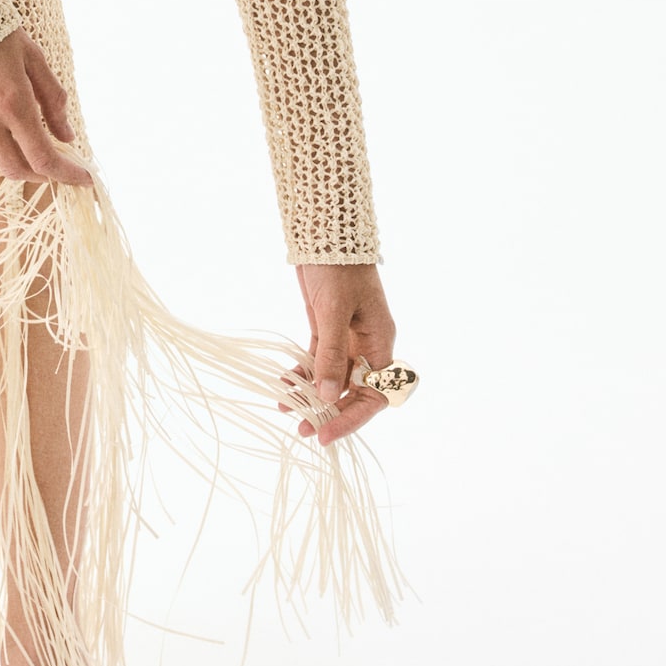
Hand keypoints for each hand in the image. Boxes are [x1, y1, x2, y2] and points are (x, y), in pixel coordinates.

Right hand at [0, 28, 93, 186]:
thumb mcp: (34, 59)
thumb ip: (53, 100)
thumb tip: (67, 136)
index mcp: (14, 101)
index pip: (43, 157)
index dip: (66, 174)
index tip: (84, 179)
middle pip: (16, 168)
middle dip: (40, 174)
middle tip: (55, 165)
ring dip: (13, 164)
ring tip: (24, 148)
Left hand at [287, 261, 397, 445]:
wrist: (326, 233)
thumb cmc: (339, 268)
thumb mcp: (333, 311)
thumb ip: (331, 354)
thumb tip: (326, 396)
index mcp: (381, 342)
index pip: (375, 393)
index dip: (353, 416)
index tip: (327, 433)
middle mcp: (367, 345)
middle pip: (353, 390)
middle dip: (330, 412)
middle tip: (304, 431)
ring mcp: (347, 338)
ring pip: (332, 378)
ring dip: (312, 396)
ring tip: (287, 412)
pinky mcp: (326, 328)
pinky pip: (317, 360)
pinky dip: (302, 374)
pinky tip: (284, 385)